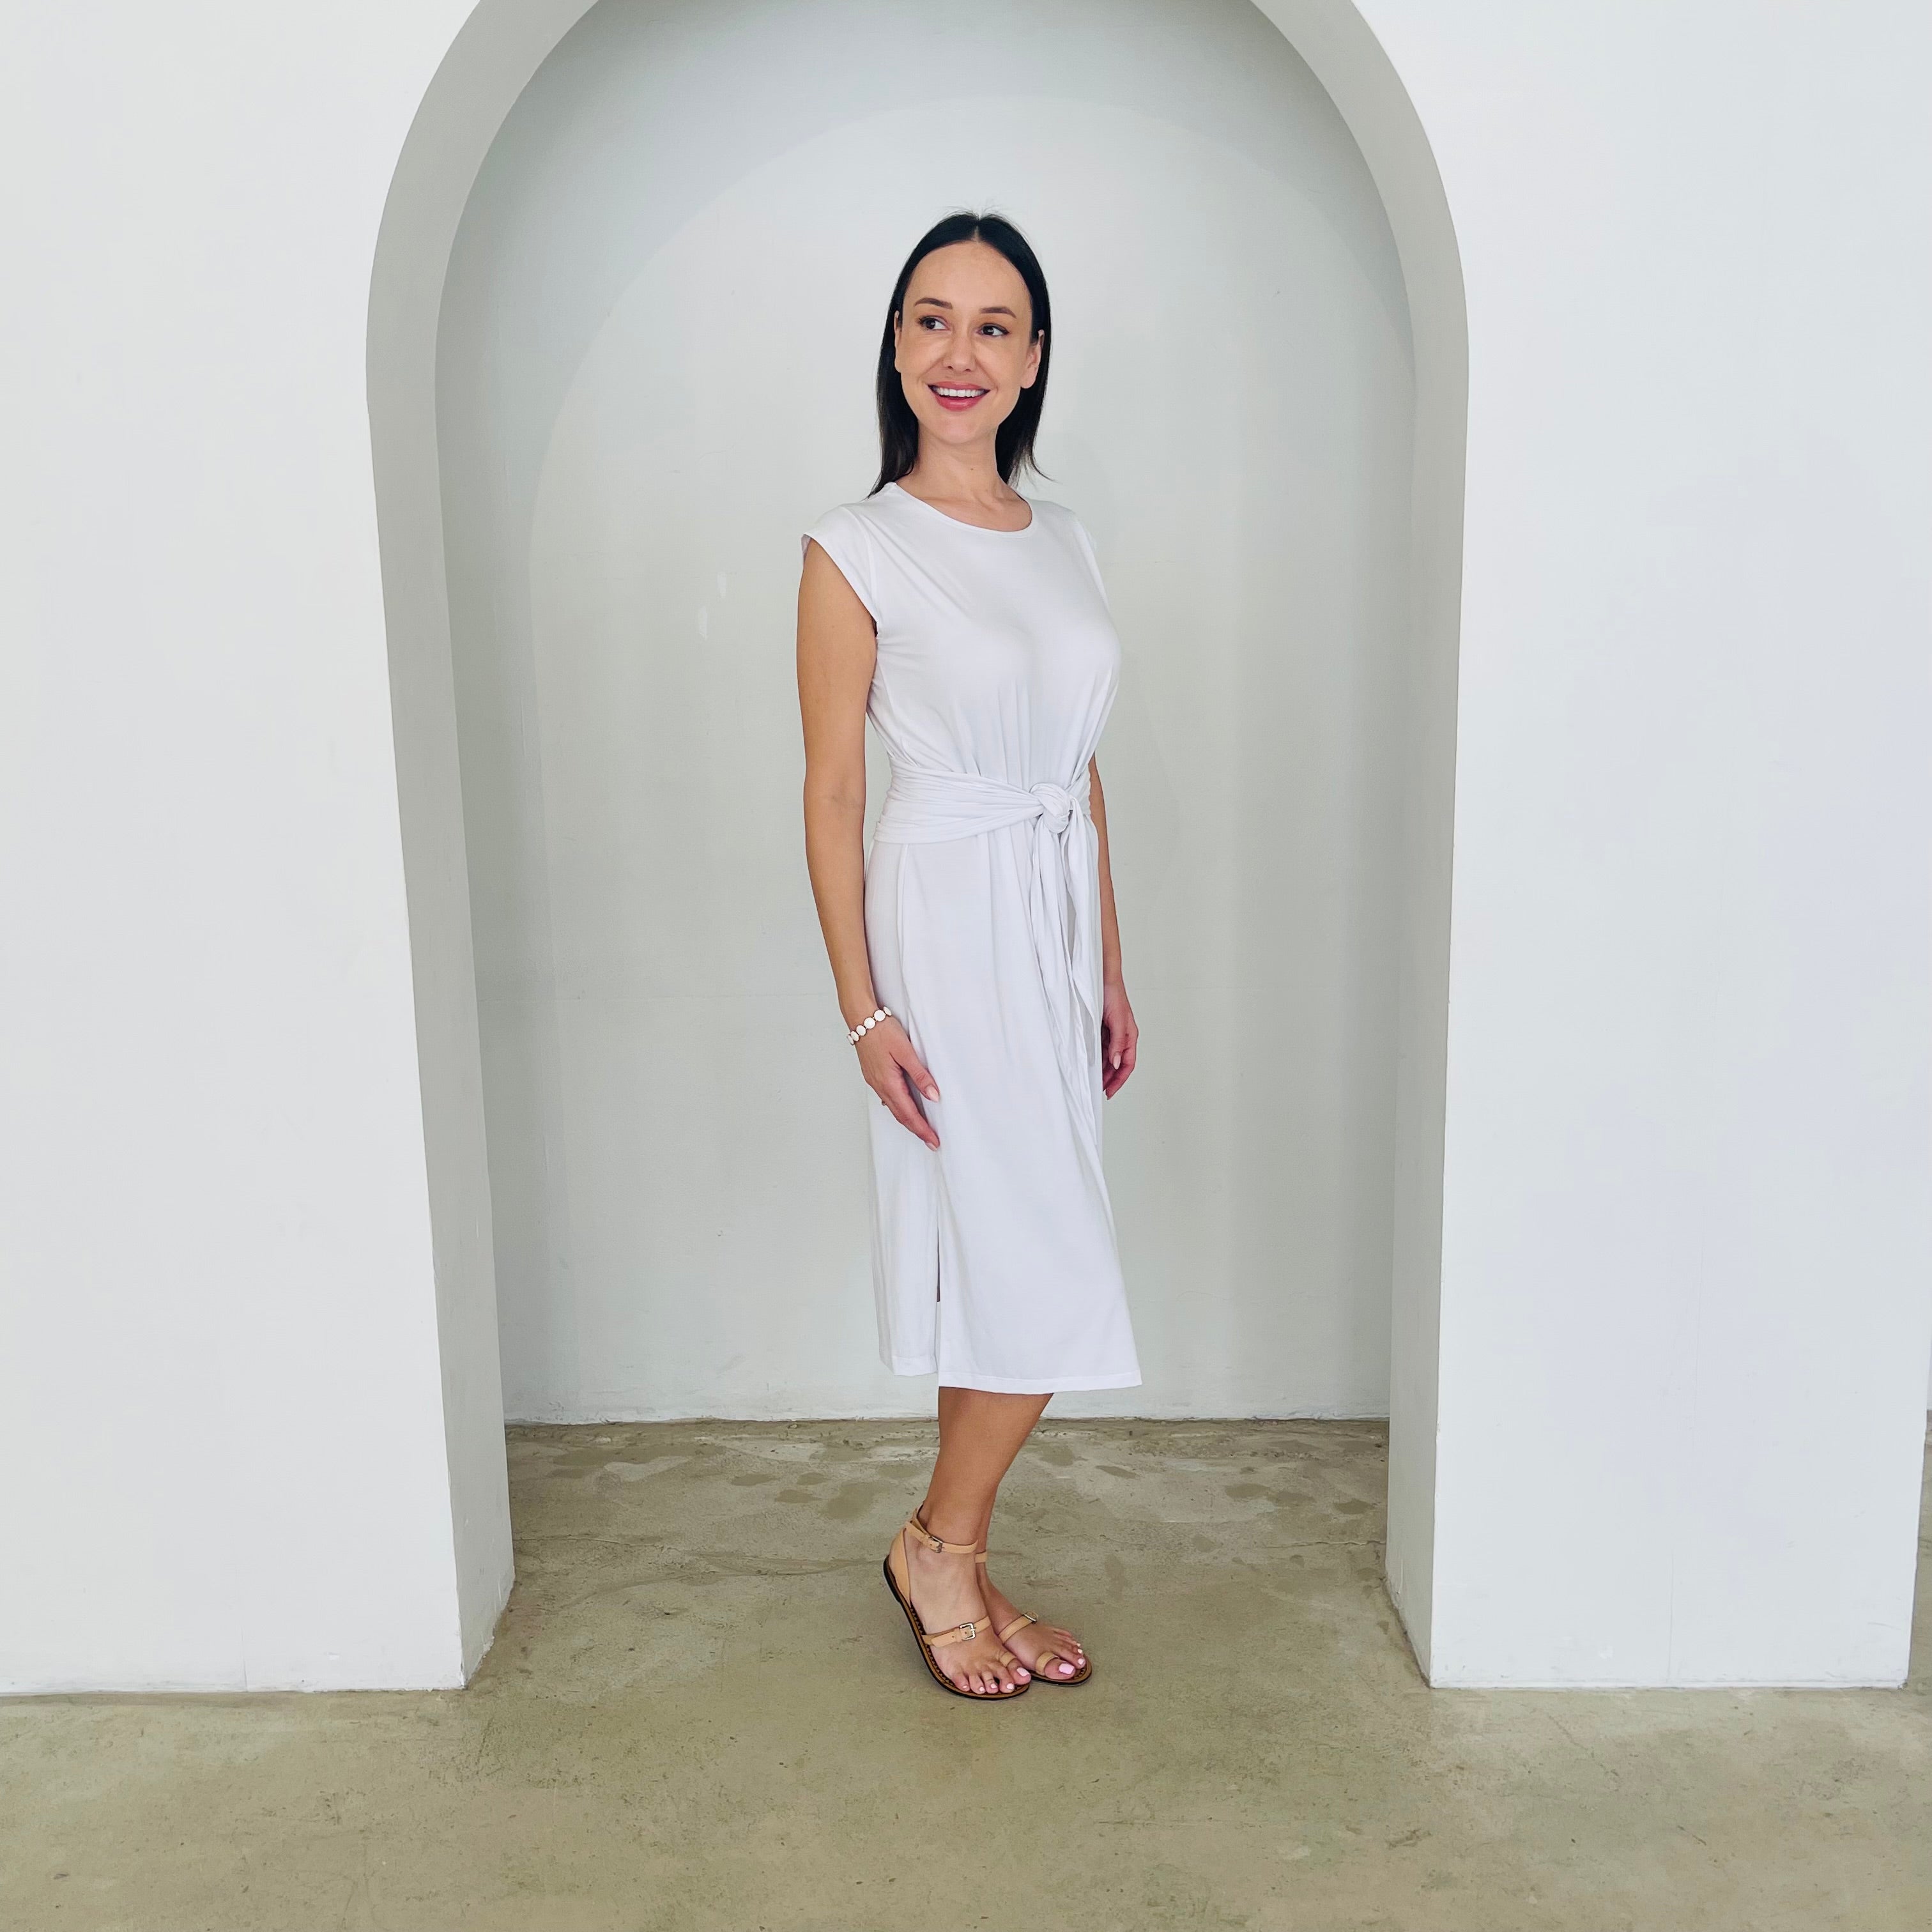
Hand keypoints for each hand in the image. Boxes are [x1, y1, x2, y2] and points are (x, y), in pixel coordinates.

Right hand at [858, 1018, 940, 1148]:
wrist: (861, 1019)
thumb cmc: (881, 1031)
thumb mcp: (906, 1051)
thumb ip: (920, 1075)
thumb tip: (933, 1095)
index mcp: (889, 1083)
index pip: (909, 1113)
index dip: (922, 1129)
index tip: (933, 1140)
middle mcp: (880, 1086)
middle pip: (900, 1116)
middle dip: (916, 1130)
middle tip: (931, 1141)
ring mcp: (875, 1082)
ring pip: (893, 1108)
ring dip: (908, 1120)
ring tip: (920, 1129)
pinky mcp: (873, 1076)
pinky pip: (887, 1098)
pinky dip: (898, 1108)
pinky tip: (903, 1107)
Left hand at [1101, 980, 1137, 1097]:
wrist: (1103, 978)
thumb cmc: (1113, 994)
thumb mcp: (1117, 1020)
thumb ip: (1117, 1042)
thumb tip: (1117, 1062)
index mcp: (1130, 1035)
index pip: (1127, 1064)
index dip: (1119, 1080)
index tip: (1110, 1091)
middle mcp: (1122, 1036)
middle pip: (1118, 1064)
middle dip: (1110, 1078)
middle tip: (1099, 1089)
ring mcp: (1112, 1033)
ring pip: (1109, 1058)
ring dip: (1103, 1069)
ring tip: (1094, 1080)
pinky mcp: (1102, 1029)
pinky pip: (1101, 1048)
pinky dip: (1097, 1058)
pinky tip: (1091, 1064)